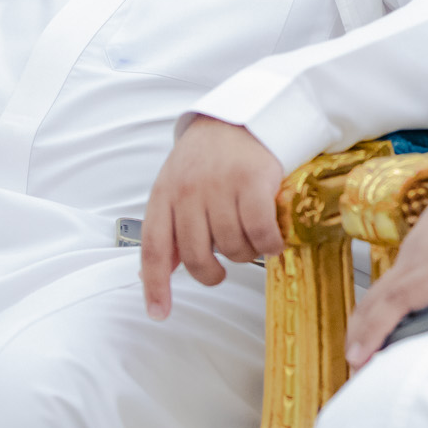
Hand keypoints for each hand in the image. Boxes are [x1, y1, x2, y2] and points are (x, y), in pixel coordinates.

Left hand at [140, 117, 284, 319]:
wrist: (244, 115)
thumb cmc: (210, 156)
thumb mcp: (177, 184)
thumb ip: (170, 225)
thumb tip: (160, 272)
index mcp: (165, 194)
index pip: (154, 247)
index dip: (155, 285)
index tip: (159, 313)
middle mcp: (189, 191)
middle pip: (196, 255)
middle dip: (211, 273)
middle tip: (223, 270)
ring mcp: (221, 186)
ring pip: (231, 246)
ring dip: (246, 254)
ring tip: (252, 241)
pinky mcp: (254, 182)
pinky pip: (260, 231)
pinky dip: (269, 244)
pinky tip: (274, 240)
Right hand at [344, 125, 427, 367]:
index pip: (398, 300)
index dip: (375, 330)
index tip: (358, 357)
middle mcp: (420, 255)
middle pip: (377, 299)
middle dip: (359, 335)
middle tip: (353, 373)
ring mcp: (415, 250)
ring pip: (380, 291)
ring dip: (366, 322)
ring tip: (361, 359)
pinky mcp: (417, 248)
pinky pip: (391, 281)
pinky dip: (378, 307)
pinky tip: (382, 327)